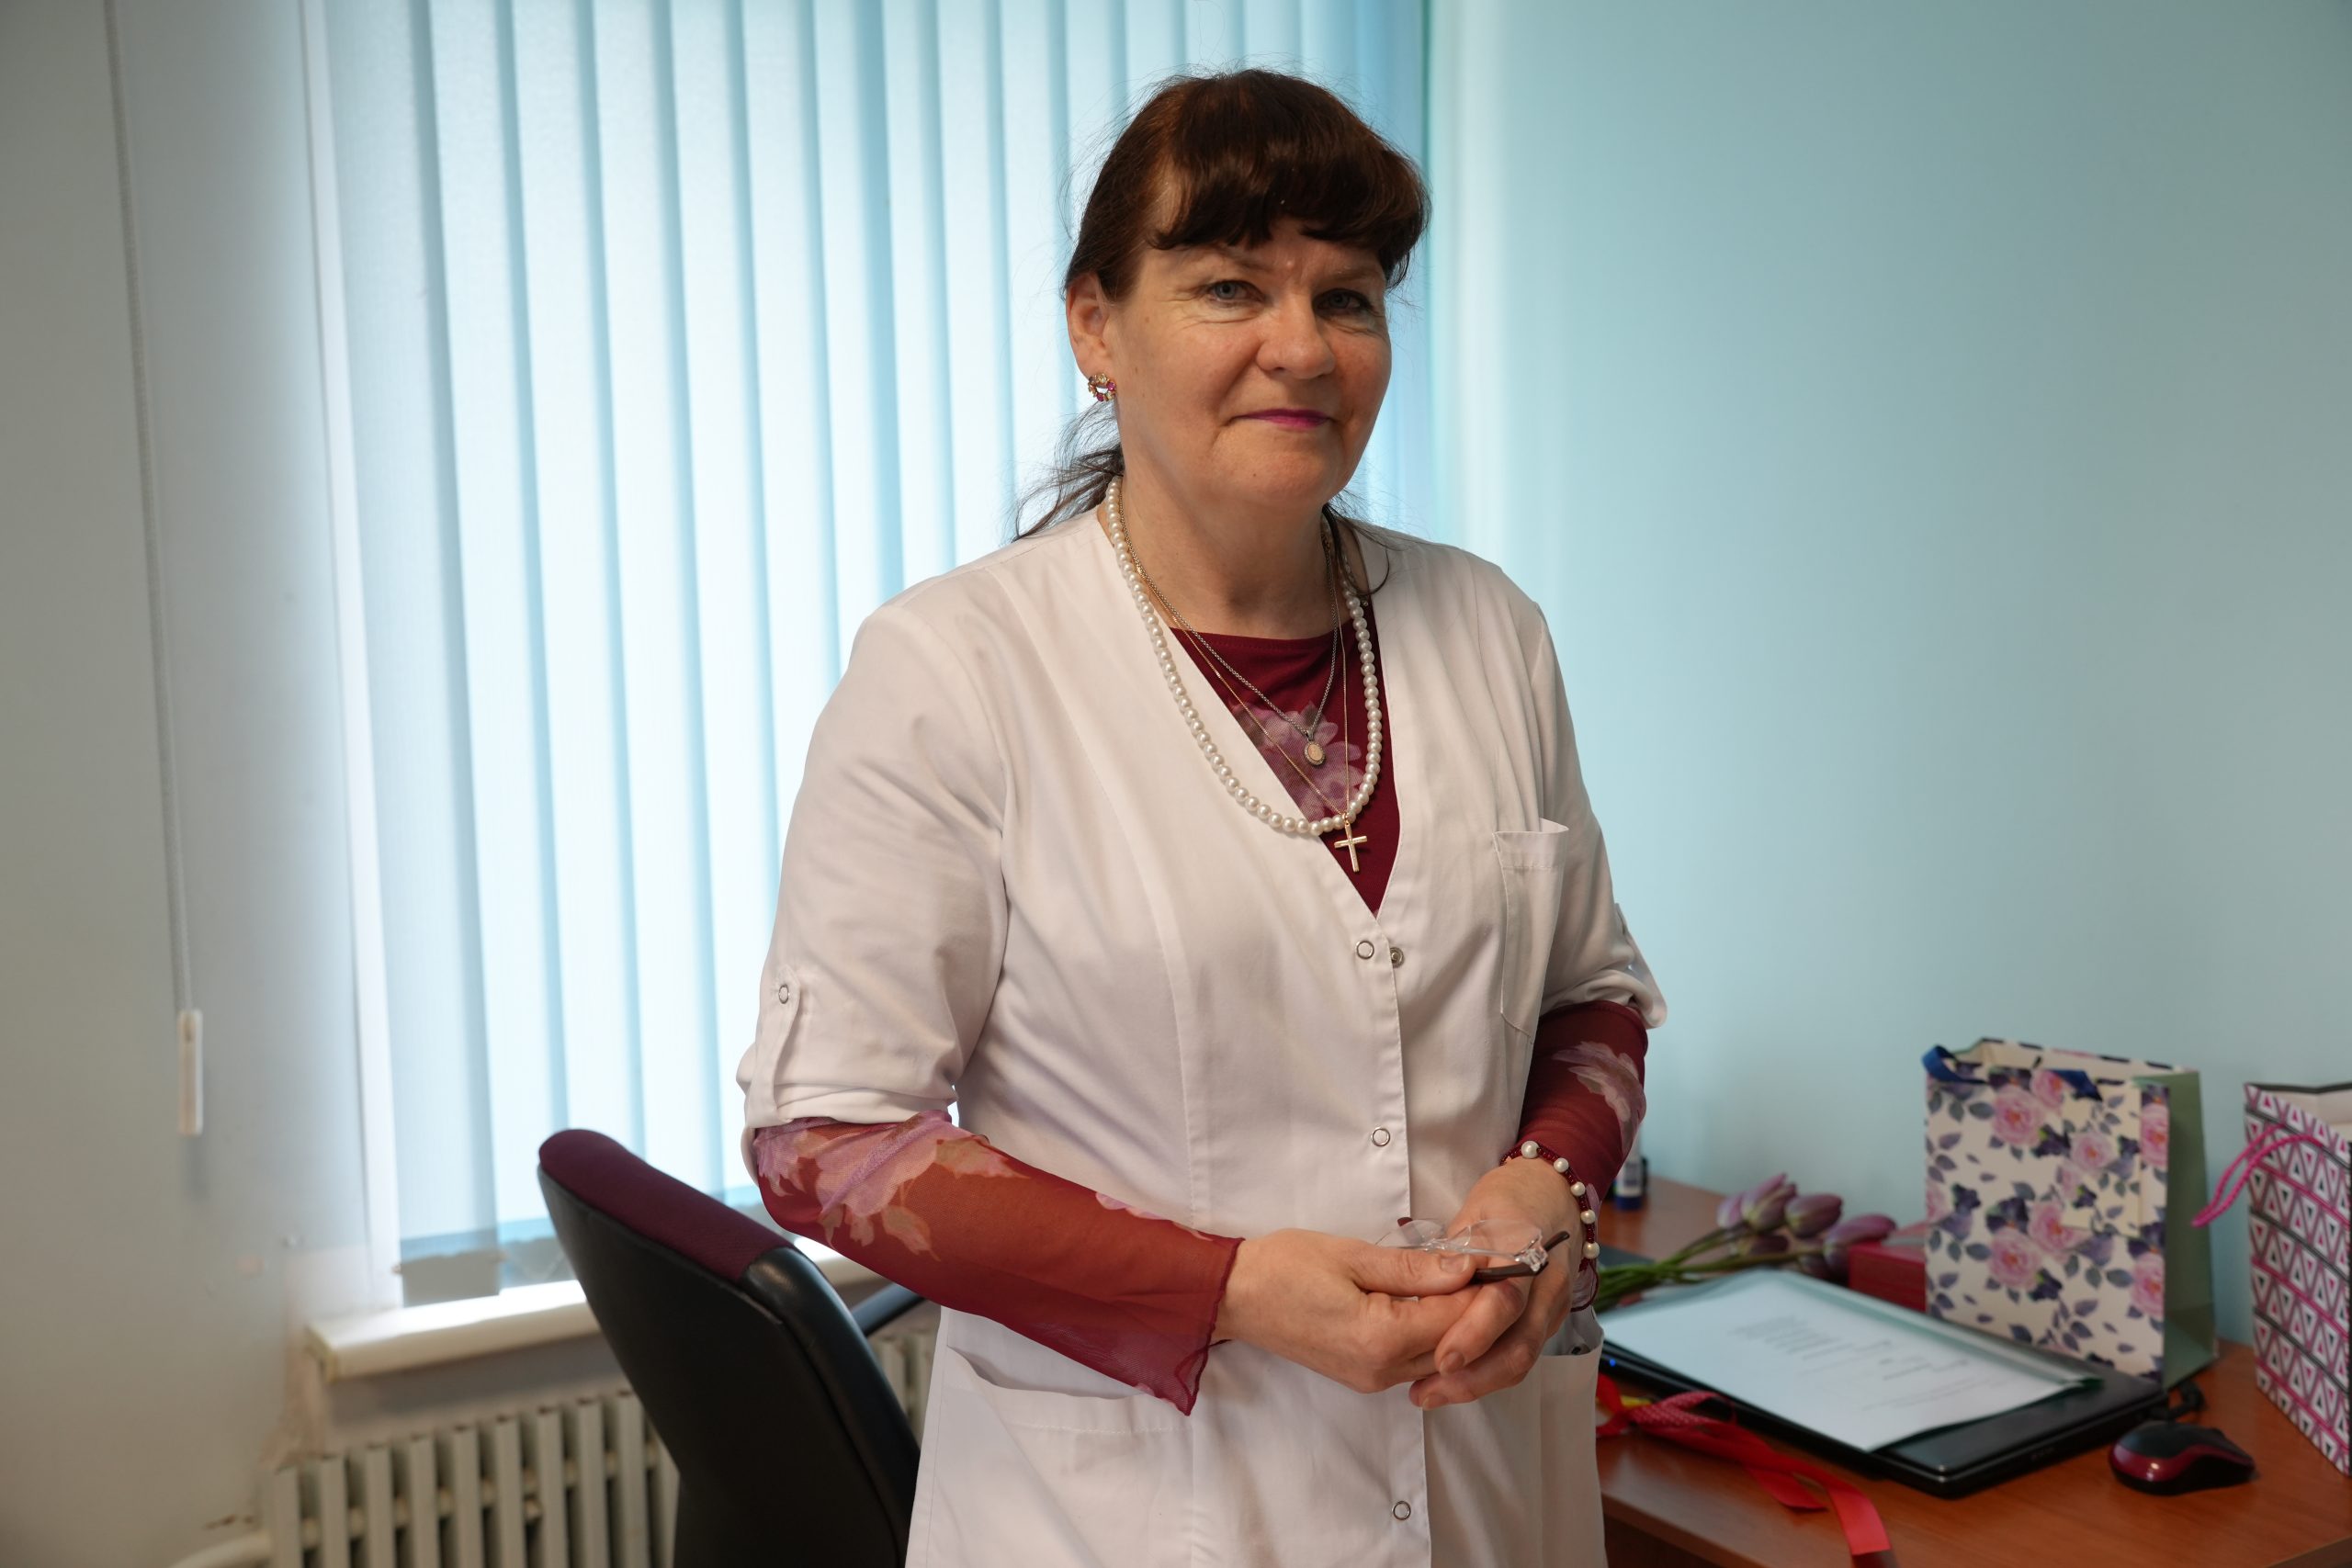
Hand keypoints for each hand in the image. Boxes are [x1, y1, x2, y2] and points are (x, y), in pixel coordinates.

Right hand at [1214, 1228, 1482, 1393]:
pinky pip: (1415, 1359)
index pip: (1456, 1319)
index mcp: (1380, 1339)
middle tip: (1490, 1265)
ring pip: (1439, 1357)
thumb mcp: (1352, 1255)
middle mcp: (1381, 1371)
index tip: (1500, 1256)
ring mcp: (1372, 1379)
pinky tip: (1432, 1300)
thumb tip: (1468, 1269)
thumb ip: (1414, 1269)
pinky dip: (1432, 1332)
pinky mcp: (1363, 1376)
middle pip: (1455, 1346)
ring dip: (1456, 1321)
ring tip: (1464, 1278)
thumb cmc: (1284, 1268)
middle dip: (1478, 1307)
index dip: (1484, 1288)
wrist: (1235, 1296)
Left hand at [1408, 1159, 1584, 1409]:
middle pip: (1519, 1344)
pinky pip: (1522, 1355)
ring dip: (1477, 1384)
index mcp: (1527, 1249)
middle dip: (1473, 1376)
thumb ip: (1452, 1255)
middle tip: (1424, 1391)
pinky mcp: (1549, 1321)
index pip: (1507, 1300)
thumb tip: (1420, 1293)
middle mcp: (1547, 1285)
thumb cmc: (1506, 1202)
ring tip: (1429, 1394)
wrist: (1553, 1196)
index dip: (1475, 1333)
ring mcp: (1553, 1306)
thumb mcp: (1474, 1213)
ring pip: (1522, 1358)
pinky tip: (1452, 1383)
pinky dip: (1488, 1373)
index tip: (1440, 1359)